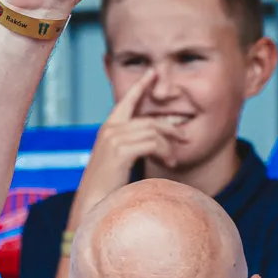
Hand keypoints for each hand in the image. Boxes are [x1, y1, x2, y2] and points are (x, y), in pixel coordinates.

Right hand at [73, 71, 177, 208]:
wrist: (92, 204)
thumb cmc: (106, 187)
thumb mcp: (118, 162)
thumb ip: (130, 147)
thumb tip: (153, 144)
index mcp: (108, 129)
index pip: (126, 101)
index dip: (140, 86)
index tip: (153, 73)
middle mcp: (110, 130)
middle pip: (149, 120)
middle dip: (170, 127)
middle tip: (185, 136)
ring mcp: (114, 139)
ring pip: (153, 132)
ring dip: (169, 146)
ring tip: (174, 160)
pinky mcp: (120, 150)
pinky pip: (152, 143)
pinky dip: (165, 152)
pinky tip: (170, 162)